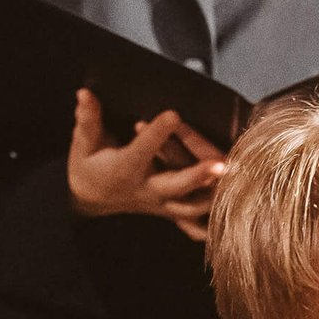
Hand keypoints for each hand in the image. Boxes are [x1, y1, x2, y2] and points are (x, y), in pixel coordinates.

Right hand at [67, 90, 225, 240]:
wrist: (91, 199)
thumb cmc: (88, 166)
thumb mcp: (83, 144)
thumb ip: (88, 120)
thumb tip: (84, 93)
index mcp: (125, 169)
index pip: (143, 149)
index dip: (157, 132)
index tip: (173, 114)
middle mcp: (146, 189)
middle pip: (174, 186)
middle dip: (197, 176)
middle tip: (220, 165)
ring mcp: (160, 205)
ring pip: (189, 208)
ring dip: (212, 197)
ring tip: (236, 182)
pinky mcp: (169, 212)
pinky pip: (192, 225)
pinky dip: (211, 225)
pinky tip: (232, 215)